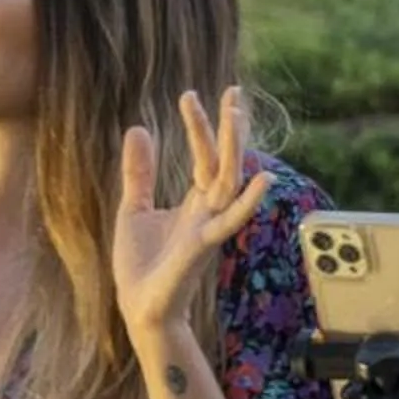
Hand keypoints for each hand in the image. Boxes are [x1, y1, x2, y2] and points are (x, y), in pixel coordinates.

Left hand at [113, 86, 271, 342]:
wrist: (139, 307)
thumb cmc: (141, 264)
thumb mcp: (134, 208)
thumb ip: (140, 172)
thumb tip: (140, 128)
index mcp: (194, 202)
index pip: (203, 156)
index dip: (200, 127)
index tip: (191, 94)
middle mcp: (208, 210)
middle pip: (223, 161)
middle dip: (227, 128)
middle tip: (232, 90)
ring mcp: (209, 226)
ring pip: (229, 180)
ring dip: (234, 147)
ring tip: (236, 112)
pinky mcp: (204, 245)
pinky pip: (231, 220)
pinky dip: (247, 201)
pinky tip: (264, 177)